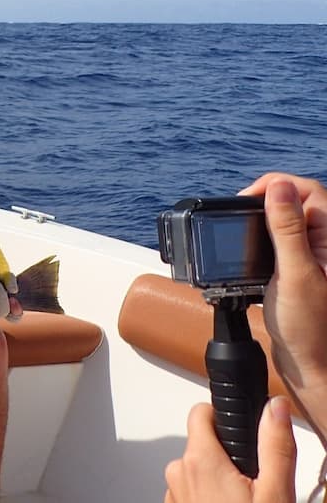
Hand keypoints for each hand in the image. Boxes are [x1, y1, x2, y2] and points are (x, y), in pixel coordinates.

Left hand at [164, 397, 295, 501]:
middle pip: (203, 444)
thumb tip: (275, 407)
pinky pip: (192, 490)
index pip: (200, 412)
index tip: (241, 429)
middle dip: (226, 455)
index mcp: (199, 459)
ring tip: (242, 499)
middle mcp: (178, 472)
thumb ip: (274, 446)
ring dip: (217, 479)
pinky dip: (208, 495)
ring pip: (198, 469)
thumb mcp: (274, 492)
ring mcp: (174, 492)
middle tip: (252, 480)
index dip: (223, 416)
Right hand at [241, 174, 326, 440]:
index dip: (275, 187)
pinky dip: (257, 244)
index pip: (307, 190)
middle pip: (293, 202)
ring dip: (259, 224)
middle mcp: (323, 243)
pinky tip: (244, 259)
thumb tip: (279, 186)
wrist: (312, 369)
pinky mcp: (295, 271)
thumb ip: (287, 228)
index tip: (246, 200)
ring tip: (239, 239)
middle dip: (262, 203)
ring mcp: (310, 257)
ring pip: (282, 222)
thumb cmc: (311, 328)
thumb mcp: (295, 273)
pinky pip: (275, 244)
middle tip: (237, 219)